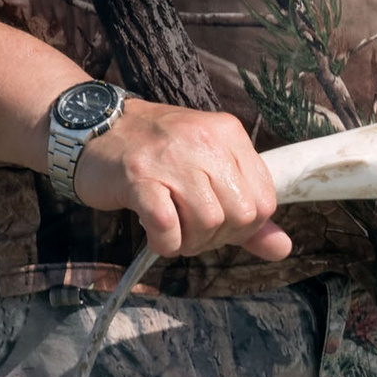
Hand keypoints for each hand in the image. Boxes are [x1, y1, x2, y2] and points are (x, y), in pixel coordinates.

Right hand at [73, 99, 293, 260]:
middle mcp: (206, 142)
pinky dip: (165, 242)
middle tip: (191, 231)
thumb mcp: (209, 169)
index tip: (219, 224)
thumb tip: (282, 249)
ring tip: (173, 231)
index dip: (245, 227)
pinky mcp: (138, 178)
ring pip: (208, 221)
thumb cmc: (154, 152)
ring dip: (190, 242)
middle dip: (218, 237)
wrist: (93, 127)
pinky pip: (167, 225)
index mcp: (229, 135)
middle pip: (240, 214)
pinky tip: (156, 234)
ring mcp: (172, 158)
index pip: (265, 200)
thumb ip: (247, 210)